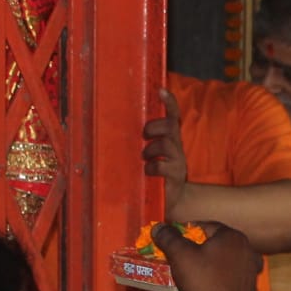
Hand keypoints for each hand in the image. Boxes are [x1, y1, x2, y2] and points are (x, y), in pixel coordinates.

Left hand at [143, 88, 188, 215]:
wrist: (172, 200)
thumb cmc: (155, 174)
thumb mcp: (149, 154)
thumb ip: (141, 142)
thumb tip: (112, 130)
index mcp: (170, 138)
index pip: (172, 115)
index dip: (169, 102)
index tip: (161, 89)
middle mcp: (176, 146)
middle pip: (171, 126)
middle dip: (155, 127)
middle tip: (144, 136)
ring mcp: (178, 161)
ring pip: (166, 144)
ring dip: (151, 150)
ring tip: (144, 158)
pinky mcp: (176, 175)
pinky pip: (163, 166)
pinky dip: (153, 168)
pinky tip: (148, 172)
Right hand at [155, 221, 259, 290]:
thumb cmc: (203, 279)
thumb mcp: (179, 254)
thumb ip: (168, 237)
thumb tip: (158, 228)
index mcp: (234, 237)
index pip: (206, 227)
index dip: (186, 231)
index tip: (172, 238)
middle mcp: (247, 252)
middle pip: (212, 249)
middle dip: (190, 254)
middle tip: (174, 259)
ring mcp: (249, 273)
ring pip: (216, 269)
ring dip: (194, 274)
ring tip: (174, 280)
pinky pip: (221, 285)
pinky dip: (204, 288)